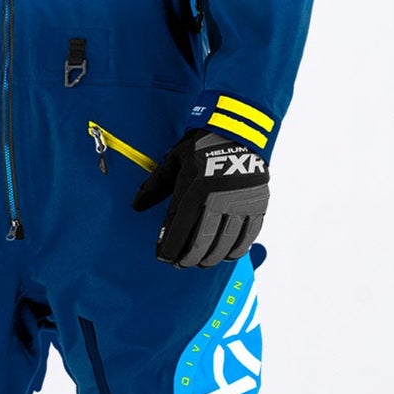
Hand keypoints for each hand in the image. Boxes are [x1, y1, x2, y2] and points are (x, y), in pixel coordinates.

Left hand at [131, 129, 269, 266]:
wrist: (237, 129)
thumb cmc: (201, 145)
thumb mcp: (174, 161)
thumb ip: (155, 185)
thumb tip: (136, 206)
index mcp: (194, 188)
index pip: (179, 228)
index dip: (170, 248)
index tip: (164, 257)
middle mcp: (218, 199)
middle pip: (201, 242)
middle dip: (188, 258)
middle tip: (180, 264)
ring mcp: (240, 203)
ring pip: (224, 243)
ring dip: (210, 258)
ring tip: (200, 263)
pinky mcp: (257, 204)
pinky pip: (247, 236)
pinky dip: (236, 250)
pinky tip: (226, 256)